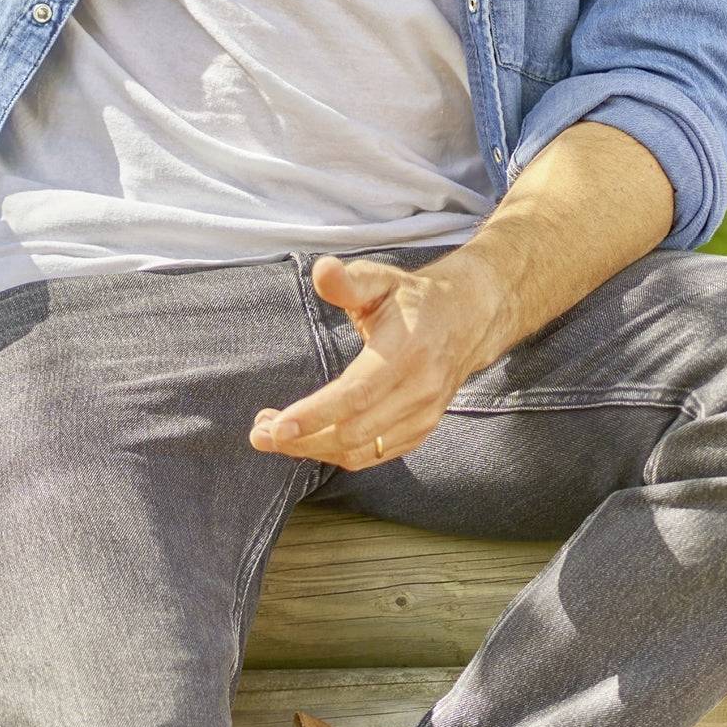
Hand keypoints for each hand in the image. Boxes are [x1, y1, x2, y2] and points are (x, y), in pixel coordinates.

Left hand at [249, 252, 503, 467]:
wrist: (467, 319)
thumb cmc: (413, 300)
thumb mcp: (382, 280)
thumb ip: (349, 280)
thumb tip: (322, 271)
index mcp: (407, 351)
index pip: (355, 395)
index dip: (314, 415)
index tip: (275, 426)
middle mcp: (419, 390)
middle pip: (353, 432)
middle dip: (301, 439)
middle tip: (259, 432)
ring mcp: (424, 415)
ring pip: (361, 451)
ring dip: (313, 450)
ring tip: (275, 436)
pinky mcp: (421, 430)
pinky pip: (374, 455)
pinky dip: (337, 453)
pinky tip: (310, 439)